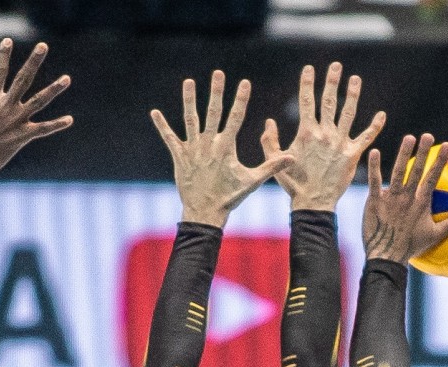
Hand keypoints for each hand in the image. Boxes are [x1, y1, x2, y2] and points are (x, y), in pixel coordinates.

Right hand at [0, 39, 72, 185]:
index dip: (3, 55)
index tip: (8, 41)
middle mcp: (5, 106)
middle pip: (23, 79)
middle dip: (33, 61)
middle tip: (43, 46)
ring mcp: (16, 121)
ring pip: (39, 101)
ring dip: (54, 89)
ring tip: (67, 78)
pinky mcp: (23, 137)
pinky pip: (43, 129)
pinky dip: (56, 125)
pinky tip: (69, 120)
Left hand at [152, 72, 290, 228]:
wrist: (204, 213)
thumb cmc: (229, 197)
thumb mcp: (252, 181)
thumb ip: (271, 167)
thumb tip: (292, 158)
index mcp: (226, 148)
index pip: (235, 118)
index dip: (241, 100)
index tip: (245, 83)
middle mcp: (208, 145)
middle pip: (213, 113)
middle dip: (217, 92)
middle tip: (218, 73)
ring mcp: (192, 150)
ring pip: (190, 120)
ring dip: (189, 100)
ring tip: (189, 82)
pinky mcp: (179, 157)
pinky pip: (169, 138)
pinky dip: (162, 126)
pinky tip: (154, 112)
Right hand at [259, 63, 385, 212]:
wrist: (313, 203)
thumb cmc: (293, 184)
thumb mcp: (275, 161)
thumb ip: (269, 140)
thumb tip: (269, 122)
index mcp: (306, 133)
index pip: (306, 101)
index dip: (307, 83)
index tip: (309, 68)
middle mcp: (325, 134)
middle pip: (329, 101)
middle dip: (331, 82)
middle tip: (336, 66)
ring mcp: (340, 143)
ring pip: (348, 113)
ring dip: (352, 95)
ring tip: (355, 80)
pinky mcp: (352, 154)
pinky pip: (366, 137)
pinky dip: (375, 126)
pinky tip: (382, 115)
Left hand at [361, 135, 447, 263]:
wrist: (386, 257)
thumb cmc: (410, 246)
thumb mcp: (435, 235)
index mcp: (421, 203)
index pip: (432, 178)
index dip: (440, 161)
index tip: (447, 145)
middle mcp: (407, 197)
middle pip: (416, 171)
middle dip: (423, 152)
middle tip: (427, 135)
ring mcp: (391, 199)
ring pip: (397, 172)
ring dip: (403, 154)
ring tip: (409, 138)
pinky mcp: (375, 202)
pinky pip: (375, 182)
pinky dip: (374, 168)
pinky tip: (374, 152)